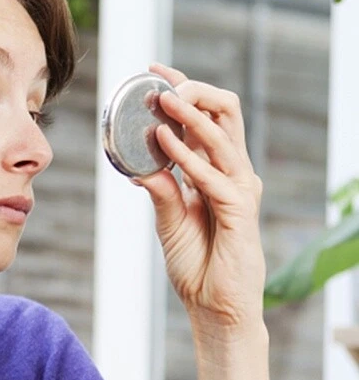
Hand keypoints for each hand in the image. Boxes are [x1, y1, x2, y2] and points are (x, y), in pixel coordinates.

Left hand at [131, 63, 265, 331]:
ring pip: (222, 138)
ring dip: (190, 118)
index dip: (184, 91)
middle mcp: (234, 174)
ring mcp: (240, 191)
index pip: (206, 118)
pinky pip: (213, 178)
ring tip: (163, 101)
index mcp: (218, 172)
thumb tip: (139, 168)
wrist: (215, 307)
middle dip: (194, 93)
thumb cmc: (197, 266)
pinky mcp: (239, 212)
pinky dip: (188, 159)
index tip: (153, 72)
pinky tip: (164, 145)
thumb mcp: (170, 222)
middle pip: (224, 115)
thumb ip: (161, 192)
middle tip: (161, 84)